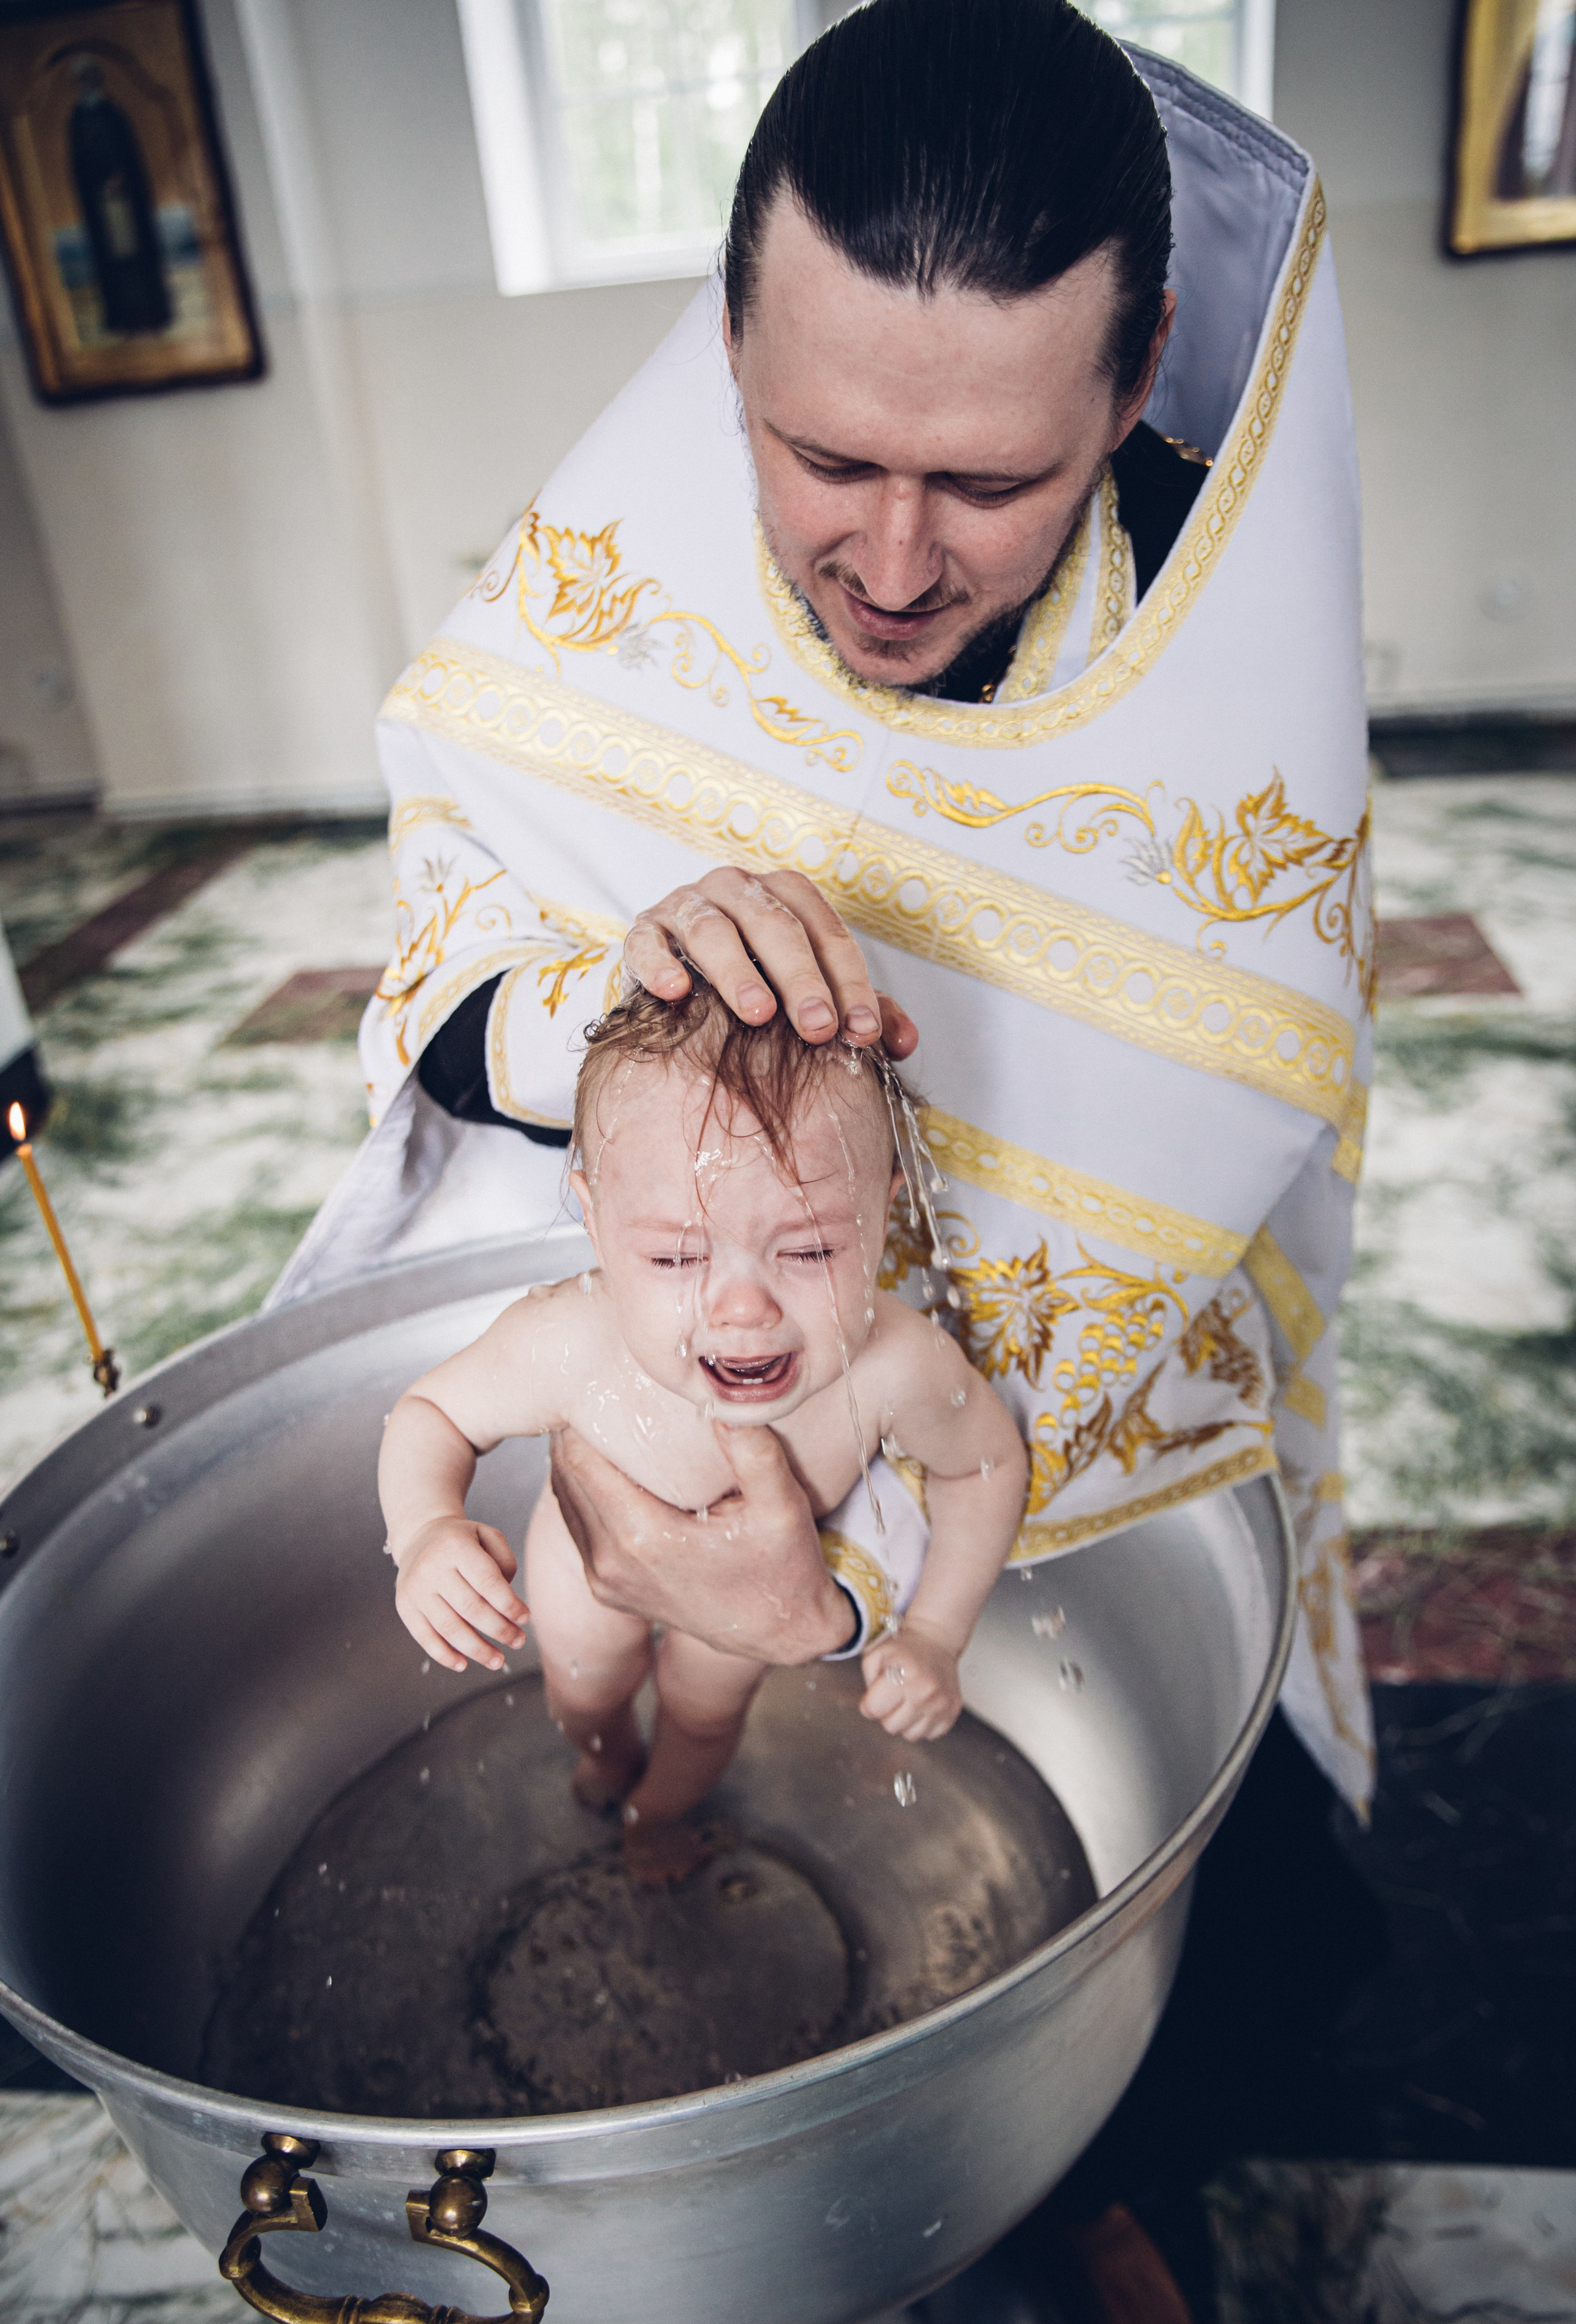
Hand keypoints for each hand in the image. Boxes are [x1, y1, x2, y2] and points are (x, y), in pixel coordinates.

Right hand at [393, 1516, 527, 1673]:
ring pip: (449, 1628)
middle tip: (519, 1641)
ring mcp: (415, 1589)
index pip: (487, 1581)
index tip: (525, 1618)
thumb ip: (505, 1561)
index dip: (509, 1604)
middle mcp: (432, 1567)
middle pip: (471, 1608)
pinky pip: (424, 1637)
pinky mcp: (405, 1606)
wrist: (420, 1536)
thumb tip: (507, 1601)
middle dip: (499, 1629)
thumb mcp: (487, 1535)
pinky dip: (444, 1655)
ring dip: (477, 1649)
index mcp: (456, 1546)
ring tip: (497, 1660)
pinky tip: (464, 1664)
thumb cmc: (463, 1541)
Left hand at [549, 1420, 857, 1662]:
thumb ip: (753, 1452)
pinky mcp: (609, 1590)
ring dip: (576, 1463)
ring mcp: (606, 1581)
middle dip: (574, 1434)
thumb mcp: (780, 1506)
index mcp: (643, 1538)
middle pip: (565, 1477)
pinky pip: (580, 1529)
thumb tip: (724, 1399)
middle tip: (593, 1390)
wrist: (784, 1635)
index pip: (579, 1460)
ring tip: (599, 1422)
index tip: (594, 1381)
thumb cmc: (784, 1570)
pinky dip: (585, 1495)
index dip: (579, 1417)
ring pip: (566, 1502)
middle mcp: (613, 1562)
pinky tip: (610, 1468)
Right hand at [622, 866, 917, 1055]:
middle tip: (819, 1028)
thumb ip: (859, 1010)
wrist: (681, 975)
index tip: (863, 1032)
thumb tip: (905, 1043)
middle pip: (777, 926)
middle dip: (802, 979)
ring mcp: (688, 904)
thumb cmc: (760, 980)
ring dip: (737, 971)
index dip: (850, 983)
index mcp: (787, 896)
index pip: (828, 934)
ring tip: (757, 1013)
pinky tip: (673, 993)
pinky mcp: (644, 929)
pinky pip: (648, 941)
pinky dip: (659, 963)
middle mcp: (739, 889)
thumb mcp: (812, 990)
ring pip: (714, 929)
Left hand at [859, 1621, 961, 1739]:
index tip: (875, 1694)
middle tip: (893, 1695)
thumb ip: (867, 1681)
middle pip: (890, 1727)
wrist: (937, 1640)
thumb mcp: (876, 1654)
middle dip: (887, 1713)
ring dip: (905, 1721)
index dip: (869, 1704)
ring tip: (908, 1700)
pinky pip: (929, 1734)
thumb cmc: (902, 1648)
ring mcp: (942, 1704)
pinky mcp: (953, 1711)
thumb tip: (870, 1709)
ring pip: (910, 1735)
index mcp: (904, 1676)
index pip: (873, 1710)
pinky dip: (923, 1723)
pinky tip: (923, 1705)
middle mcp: (925, 1692)